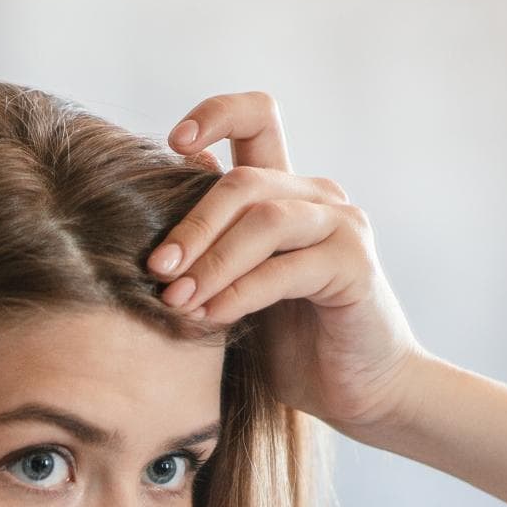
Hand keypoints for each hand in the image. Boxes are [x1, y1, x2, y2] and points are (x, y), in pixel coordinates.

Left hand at [150, 90, 422, 429]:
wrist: (359, 391)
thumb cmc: (292, 343)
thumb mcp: (234, 289)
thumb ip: (207, 249)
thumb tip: (147, 213)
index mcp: (285, 191)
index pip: (257, 118)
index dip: (216, 115)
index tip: (172, 141)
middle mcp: (317, 197)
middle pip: (244, 181)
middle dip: (191, 226)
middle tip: (156, 270)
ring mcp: (342, 227)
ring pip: (264, 220)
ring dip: (212, 262)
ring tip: (178, 302)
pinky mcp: (354, 265)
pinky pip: (285, 269)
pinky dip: (240, 293)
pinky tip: (212, 317)